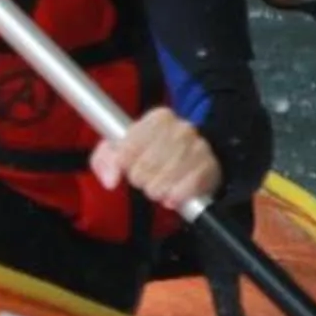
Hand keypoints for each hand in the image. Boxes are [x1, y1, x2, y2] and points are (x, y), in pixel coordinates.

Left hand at [90, 107, 221, 209]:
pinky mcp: (210, 168)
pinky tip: (172, 195)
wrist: (191, 161)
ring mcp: (199, 147)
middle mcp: (181, 128)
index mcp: (159, 118)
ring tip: (158, 186)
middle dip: (140, 179)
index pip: (128, 148)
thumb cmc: (152, 154)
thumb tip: (110, 179)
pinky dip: (174, 197)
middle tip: (145, 178)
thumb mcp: (122, 149)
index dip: (124, 164)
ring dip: (156, 190)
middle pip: (145, 166)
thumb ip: (105, 160)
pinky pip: (185, 189)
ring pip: (164, 180)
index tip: (128, 165)